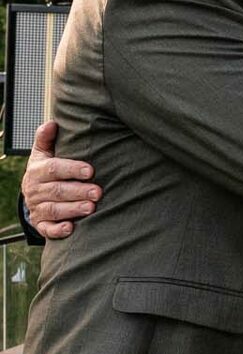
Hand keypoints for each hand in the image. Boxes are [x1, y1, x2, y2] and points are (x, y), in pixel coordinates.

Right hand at [21, 121, 98, 238]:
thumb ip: (46, 139)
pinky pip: (46, 229)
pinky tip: (71, 228)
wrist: (34, 195)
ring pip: (53, 209)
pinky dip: (58, 230)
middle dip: (78, 191)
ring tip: (91, 208)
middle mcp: (35, 190)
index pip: (53, 169)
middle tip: (98, 192)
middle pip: (56, 190)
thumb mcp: (44, 154)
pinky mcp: (40, 224)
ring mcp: (37, 208)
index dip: (71, 169)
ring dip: (72, 209)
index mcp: (37, 170)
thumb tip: (52, 123)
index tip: (90, 170)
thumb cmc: (46, 171)